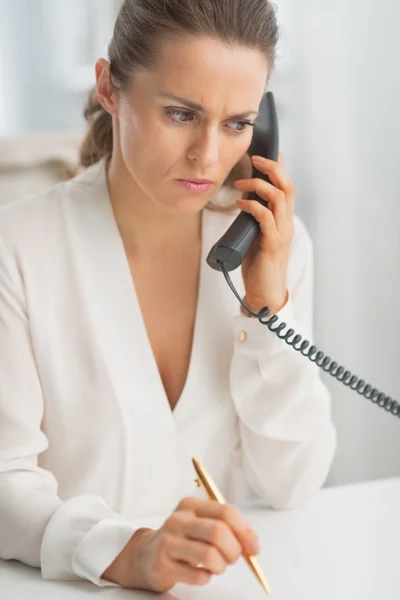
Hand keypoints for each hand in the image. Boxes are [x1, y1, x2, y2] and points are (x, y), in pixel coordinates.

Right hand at [102, 497, 259, 592]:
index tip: (253, 546)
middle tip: (233, 559)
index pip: (226, 512)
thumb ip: (225, 527)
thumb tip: (252, 543)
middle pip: (218, 532)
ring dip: (221, 566)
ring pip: (209, 556)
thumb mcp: (199, 523)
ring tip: (217, 567)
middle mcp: (179, 520)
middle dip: (234, 550)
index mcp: (191, 506)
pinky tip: (200, 573)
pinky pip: (197, 576)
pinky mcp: (163, 565)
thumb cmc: (180, 540)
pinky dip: (206, 578)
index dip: (245, 531)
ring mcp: (169, 542)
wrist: (144, 556)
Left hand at [234, 153, 294, 315]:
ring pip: (279, 198)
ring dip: (259, 185)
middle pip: (287, 186)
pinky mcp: (273, 244)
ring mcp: (282, 233)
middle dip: (273, 168)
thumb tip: (243, 199)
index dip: (279, 168)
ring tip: (241, 183)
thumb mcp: (255, 235)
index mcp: (284, 221)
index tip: (266, 155)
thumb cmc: (258, 266)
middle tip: (255, 159)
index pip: (287, 188)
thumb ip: (254, 218)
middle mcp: (287, 224)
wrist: (264, 294)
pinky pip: (265, 217)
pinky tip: (240, 204)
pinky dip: (252, 206)